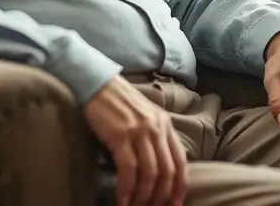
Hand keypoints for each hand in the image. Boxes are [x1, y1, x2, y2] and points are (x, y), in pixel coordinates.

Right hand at [83, 76, 186, 205]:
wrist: (99, 84)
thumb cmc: (121, 104)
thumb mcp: (147, 117)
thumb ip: (156, 137)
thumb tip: (159, 170)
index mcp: (166, 125)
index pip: (180, 162)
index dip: (179, 186)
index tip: (175, 204)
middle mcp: (156, 128)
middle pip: (166, 171)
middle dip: (160, 197)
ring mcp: (139, 131)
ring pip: (149, 173)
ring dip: (143, 197)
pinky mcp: (120, 135)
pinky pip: (128, 169)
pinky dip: (127, 189)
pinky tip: (122, 200)